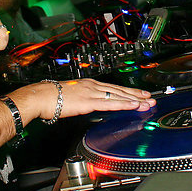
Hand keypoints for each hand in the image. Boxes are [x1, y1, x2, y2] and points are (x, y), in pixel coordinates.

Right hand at [13, 78, 155, 121]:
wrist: (41, 96)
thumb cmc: (51, 97)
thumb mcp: (71, 95)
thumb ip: (83, 99)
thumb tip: (88, 104)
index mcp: (89, 84)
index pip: (113, 88)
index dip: (128, 92)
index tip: (139, 95)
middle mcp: (93, 86)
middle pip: (120, 90)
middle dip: (136, 95)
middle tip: (150, 97)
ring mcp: (92, 93)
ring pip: (119, 96)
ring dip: (135, 100)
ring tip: (147, 103)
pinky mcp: (89, 101)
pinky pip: (111, 103)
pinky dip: (124, 103)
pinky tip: (134, 105)